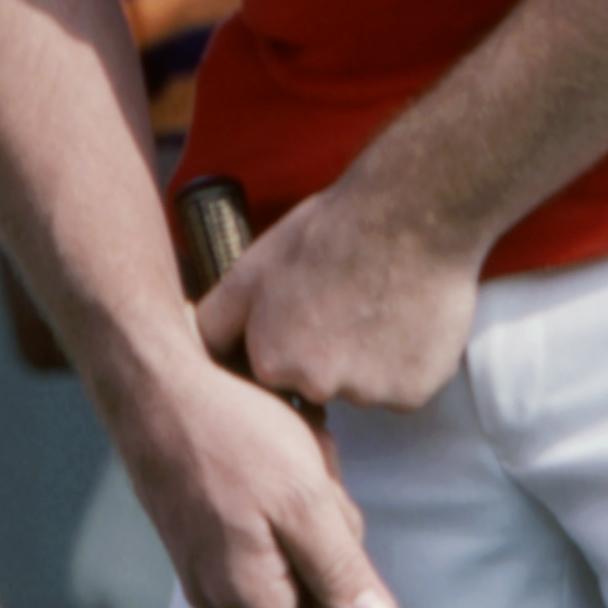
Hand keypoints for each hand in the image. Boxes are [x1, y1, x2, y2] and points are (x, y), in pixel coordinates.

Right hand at [134, 358, 396, 607]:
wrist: (152, 384)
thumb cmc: (229, 436)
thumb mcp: (304, 499)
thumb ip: (340, 570)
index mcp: (244, 597)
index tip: (347, 562)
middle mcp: (215, 593)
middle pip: (301, 600)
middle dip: (326, 545)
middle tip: (319, 487)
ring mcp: (201, 561)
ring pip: (283, 556)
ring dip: (305, 510)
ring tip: (294, 456)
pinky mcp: (196, 528)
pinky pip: (258, 528)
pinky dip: (278, 493)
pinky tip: (273, 450)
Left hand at [196, 178, 480, 415]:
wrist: (410, 215)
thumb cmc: (332, 232)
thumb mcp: (254, 267)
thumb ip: (218, 318)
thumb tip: (194, 344)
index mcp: (272, 360)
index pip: (273, 374)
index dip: (290, 340)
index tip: (309, 312)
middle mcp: (317, 386)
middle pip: (320, 384)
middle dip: (330, 353)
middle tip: (346, 301)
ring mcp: (369, 393)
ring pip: (364, 385)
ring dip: (370, 357)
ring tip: (379, 302)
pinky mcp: (413, 392)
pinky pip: (404, 385)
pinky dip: (408, 360)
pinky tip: (406, 317)